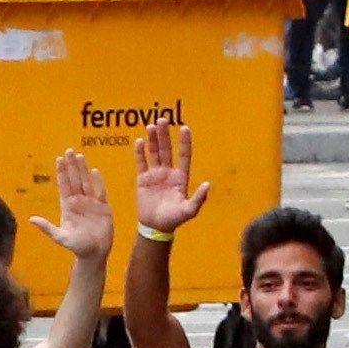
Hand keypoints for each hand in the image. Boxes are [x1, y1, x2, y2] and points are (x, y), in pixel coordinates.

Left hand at [46, 146, 113, 259]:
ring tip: (79, 156)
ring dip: (83, 169)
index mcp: (67, 206)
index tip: (59, 159)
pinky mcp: (103, 207)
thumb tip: (31, 219)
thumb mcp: (60, 237)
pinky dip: (98, 182)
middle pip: (74, 179)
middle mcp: (79, 201)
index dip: (61, 172)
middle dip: (71, 165)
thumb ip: (47, 228)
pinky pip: (100, 191)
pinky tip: (95, 171)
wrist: (94, 253)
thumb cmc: (76, 246)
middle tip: (68, 150)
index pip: (64, 185)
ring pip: (86, 182)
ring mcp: (91, 203)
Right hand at [129, 115, 207, 237]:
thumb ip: (198, 198)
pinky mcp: (143, 179)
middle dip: (165, 135)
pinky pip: (141, 163)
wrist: (156, 227)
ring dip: (153, 139)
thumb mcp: (189, 210)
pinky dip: (140, 152)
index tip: (184, 128)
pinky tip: (140, 141)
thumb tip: (208, 184)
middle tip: (162, 120)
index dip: (184, 142)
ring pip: (154, 153)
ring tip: (151, 126)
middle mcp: (168, 172)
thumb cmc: (174, 219)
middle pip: (167, 150)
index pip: (184, 155)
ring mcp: (155, 175)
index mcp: (181, 177)